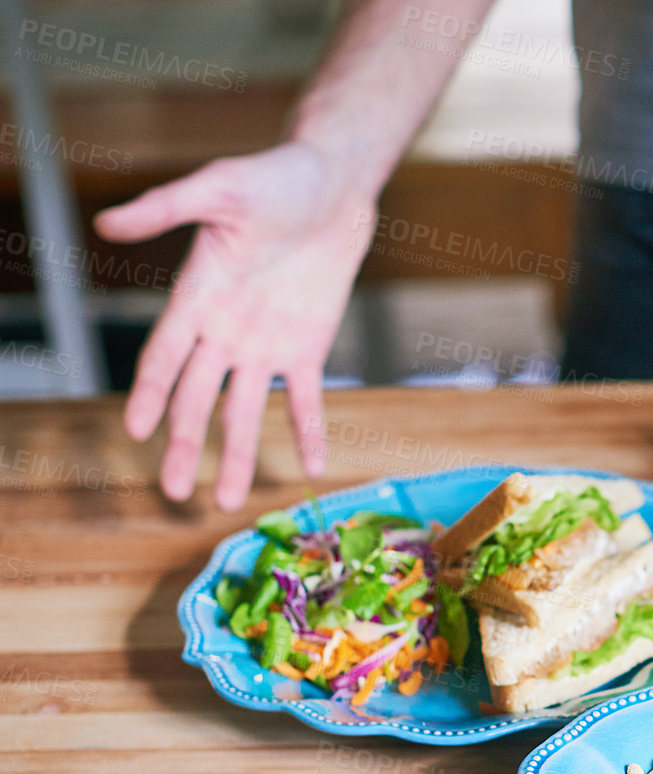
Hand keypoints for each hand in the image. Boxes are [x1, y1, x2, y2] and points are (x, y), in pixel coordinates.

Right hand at [96, 142, 376, 509]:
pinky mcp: (307, 349)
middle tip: (174, 493)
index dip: (149, 393)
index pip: (164, 356)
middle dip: (186, 445)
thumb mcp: (218, 189)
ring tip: (227, 500)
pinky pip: (306, 399)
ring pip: (244, 411)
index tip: (134, 431)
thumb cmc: (272, 180)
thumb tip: (106, 222)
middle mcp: (224, 331)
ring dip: (236, 455)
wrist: (333, 186)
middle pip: (197, 399)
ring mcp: (265, 345)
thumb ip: (165, 209)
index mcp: (196, 297)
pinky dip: (308, 431)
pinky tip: (310, 468)